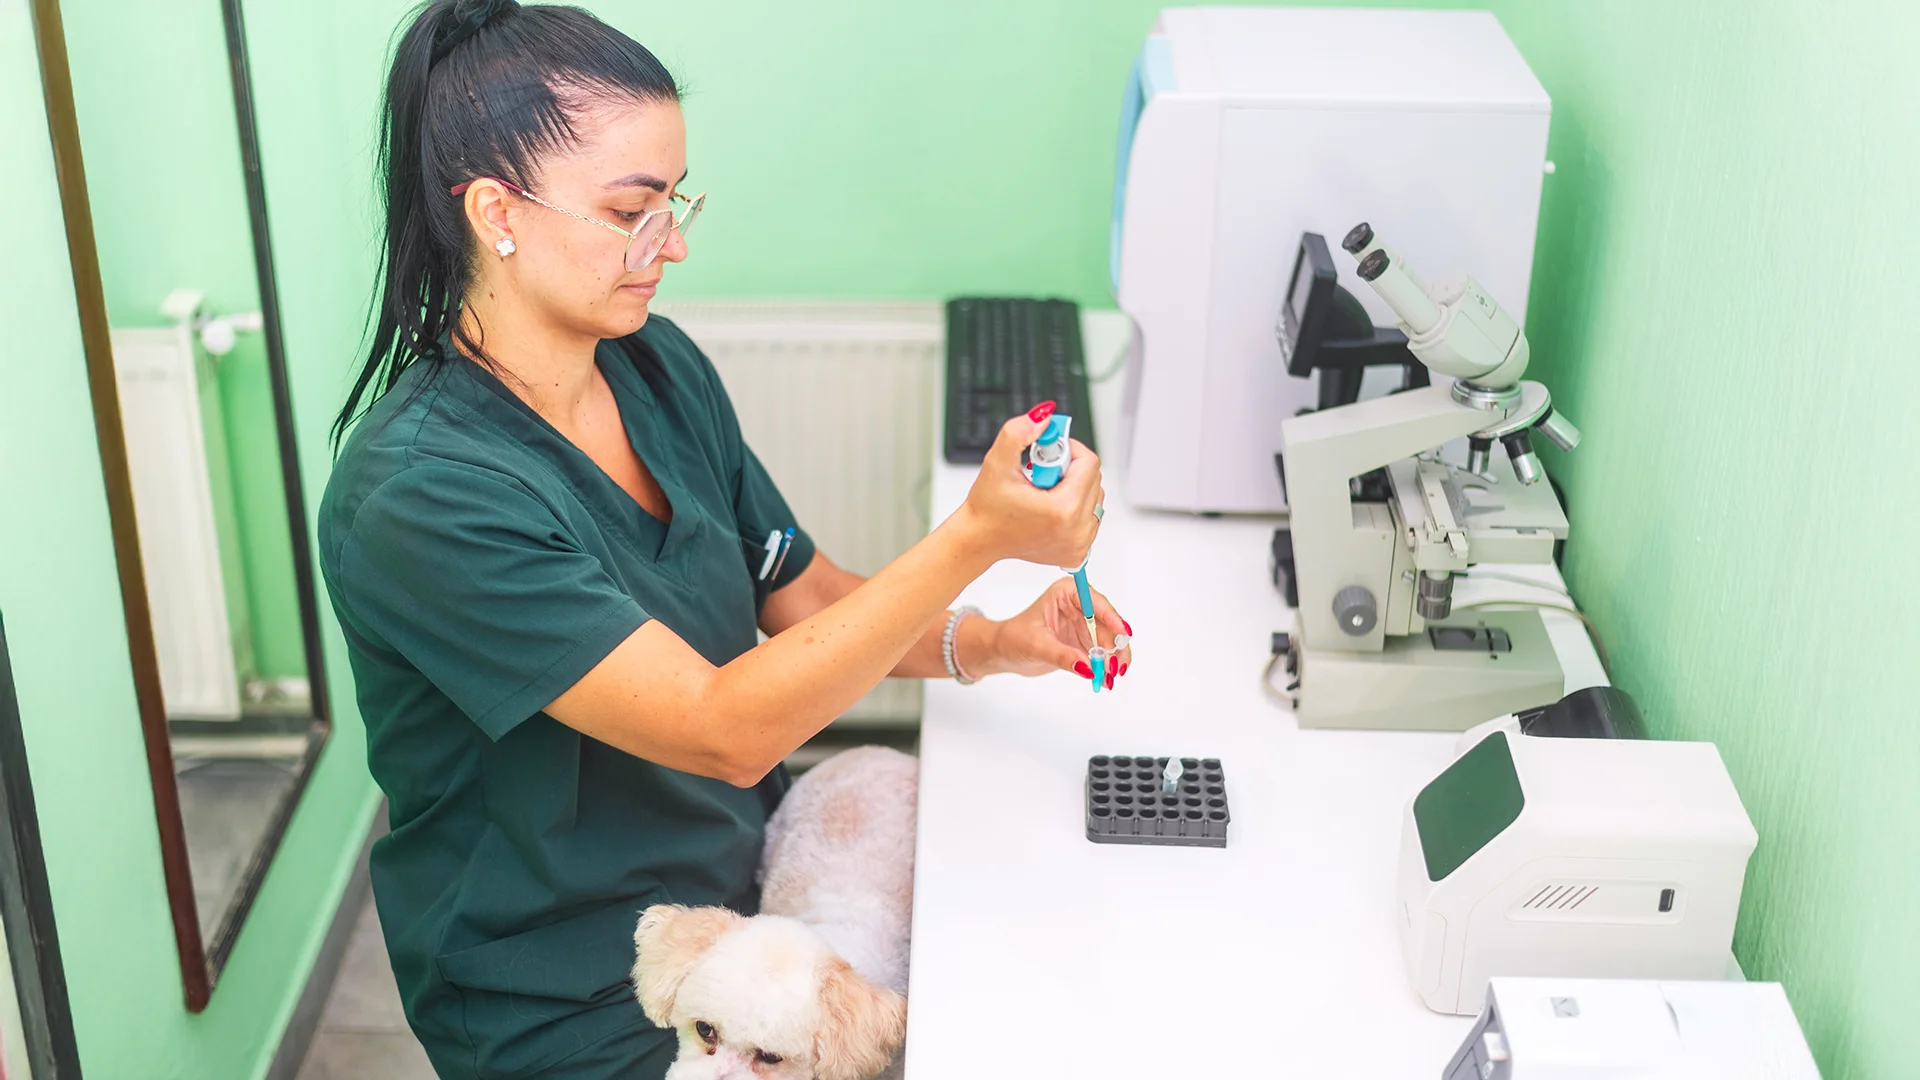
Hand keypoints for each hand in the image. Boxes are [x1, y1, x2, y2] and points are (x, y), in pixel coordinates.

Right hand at [952, 403, 1103, 569]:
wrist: (981, 539)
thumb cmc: (988, 508)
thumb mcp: (997, 463)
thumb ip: (1018, 434)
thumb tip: (1043, 418)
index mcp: (1064, 509)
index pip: (1089, 463)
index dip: (1068, 449)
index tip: (1046, 454)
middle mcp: (1077, 530)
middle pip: (1093, 478)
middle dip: (1068, 469)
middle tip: (1039, 475)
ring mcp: (1079, 543)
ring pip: (1094, 496)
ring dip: (1073, 486)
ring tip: (1044, 492)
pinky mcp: (1078, 550)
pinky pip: (1090, 515)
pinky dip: (1074, 506)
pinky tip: (1049, 507)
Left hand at [967, 577, 1133, 688]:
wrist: (1004, 652)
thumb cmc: (1013, 639)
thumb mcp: (1036, 645)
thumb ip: (1062, 655)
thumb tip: (1087, 666)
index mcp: (1066, 594)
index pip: (1095, 602)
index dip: (1111, 617)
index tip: (1122, 632)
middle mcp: (1079, 607)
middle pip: (1107, 624)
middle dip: (1114, 645)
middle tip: (1114, 666)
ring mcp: (1083, 626)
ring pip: (1109, 641)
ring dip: (1113, 659)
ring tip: (1110, 677)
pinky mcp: (1084, 643)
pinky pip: (1101, 655)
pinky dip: (1105, 667)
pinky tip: (1105, 680)